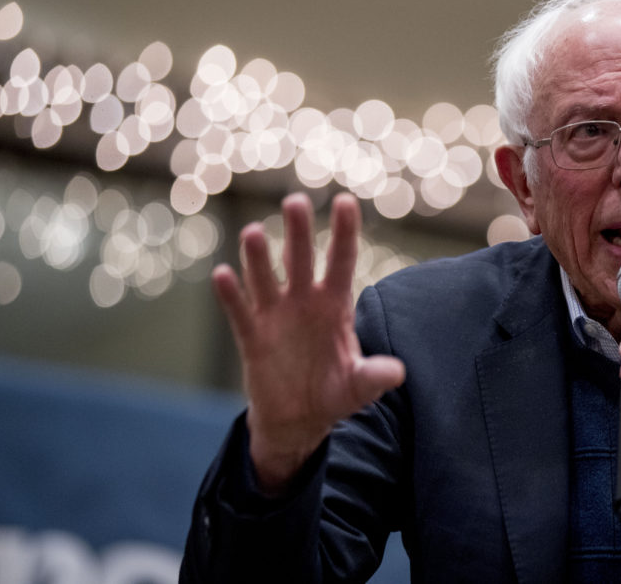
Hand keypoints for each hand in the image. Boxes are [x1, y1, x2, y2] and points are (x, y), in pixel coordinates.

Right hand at [212, 192, 405, 493]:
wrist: (299, 419)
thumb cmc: (334, 393)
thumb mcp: (358, 387)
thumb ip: (373, 376)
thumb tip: (397, 373)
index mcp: (335, 305)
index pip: (341, 262)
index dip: (344, 233)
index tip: (345, 201)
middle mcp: (304, 301)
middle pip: (300, 260)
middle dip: (298, 232)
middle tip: (295, 201)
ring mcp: (276, 316)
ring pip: (265, 279)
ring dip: (259, 257)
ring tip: (254, 232)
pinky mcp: (252, 337)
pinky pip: (240, 312)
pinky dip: (231, 295)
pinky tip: (223, 275)